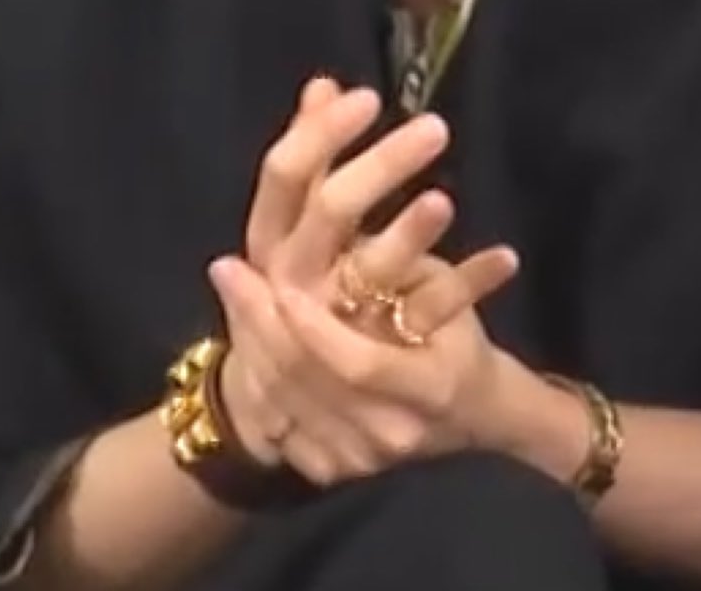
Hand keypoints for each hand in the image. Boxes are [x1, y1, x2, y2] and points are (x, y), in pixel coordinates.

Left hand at [210, 248, 518, 486]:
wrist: (474, 413)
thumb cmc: (457, 335)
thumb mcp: (441, 287)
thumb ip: (396, 261)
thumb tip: (339, 232)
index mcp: (433, 388)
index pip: (358, 364)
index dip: (315, 326)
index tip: (281, 282)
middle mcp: (397, 432)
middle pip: (307, 380)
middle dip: (260, 320)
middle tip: (226, 268)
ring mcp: (364, 458)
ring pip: (283, 400)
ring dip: (247, 340)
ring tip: (229, 286)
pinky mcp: (337, 469)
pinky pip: (277, 423)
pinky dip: (253, 375)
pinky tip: (240, 332)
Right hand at [224, 76, 516, 469]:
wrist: (295, 419)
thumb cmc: (303, 302)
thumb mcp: (300, 233)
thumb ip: (311, 161)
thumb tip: (323, 83)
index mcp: (265, 245)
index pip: (282, 177)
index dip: (320, 133)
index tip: (363, 95)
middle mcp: (290, 283)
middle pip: (327, 213)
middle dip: (376, 166)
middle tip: (434, 126)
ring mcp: (332, 325)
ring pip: (370, 271)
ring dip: (411, 232)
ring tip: (449, 197)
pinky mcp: (381, 362)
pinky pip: (425, 318)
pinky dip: (468, 284)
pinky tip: (506, 257)